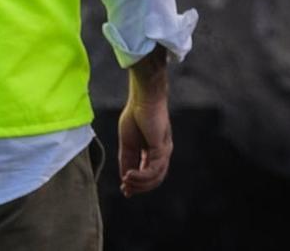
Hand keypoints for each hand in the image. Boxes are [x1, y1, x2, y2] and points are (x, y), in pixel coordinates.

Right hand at [118, 53, 172, 196]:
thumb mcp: (127, 143)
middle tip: (126, 190)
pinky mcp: (163, 148)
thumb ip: (127, 160)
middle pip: (154, 179)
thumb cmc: (135, 114)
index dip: (137, 184)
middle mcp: (162, 153)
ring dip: (139, 183)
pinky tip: (129, 175)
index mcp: (153, 150)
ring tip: (125, 181)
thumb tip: (125, 180)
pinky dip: (141, 176)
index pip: (148, 173)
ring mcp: (164, 151)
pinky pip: (154, 169)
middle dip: (139, 187)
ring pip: (155, 178)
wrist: (143, 98)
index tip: (125, 191)